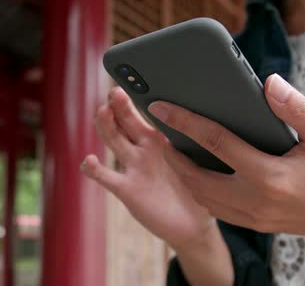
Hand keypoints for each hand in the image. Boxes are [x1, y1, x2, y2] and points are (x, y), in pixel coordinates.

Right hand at [80, 87, 215, 249]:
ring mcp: (133, 167)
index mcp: (161, 137)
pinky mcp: (127, 189)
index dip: (139, 96)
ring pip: (115, 140)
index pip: (146, 111)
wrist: (193, 224)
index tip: (136, 80)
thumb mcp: (201, 159)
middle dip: (120, 105)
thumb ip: (201, 138)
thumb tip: (215, 109)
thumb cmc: (199, 188)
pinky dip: (95, 169)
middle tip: (117, 91)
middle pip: (126, 121)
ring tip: (103, 112)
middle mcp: (143, 148)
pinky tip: (89, 161)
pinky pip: (108, 177)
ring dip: (107, 126)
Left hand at [148, 74, 304, 238]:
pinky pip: (218, 209)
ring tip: (179, 152)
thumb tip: (268, 84)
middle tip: (163, 134)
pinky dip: (203, 191)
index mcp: (270, 176)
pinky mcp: (258, 224)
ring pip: (204, 199)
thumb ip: (296, 108)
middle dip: (174, 157)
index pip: (215, 143)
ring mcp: (255, 217)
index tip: (161, 108)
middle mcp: (257, 201)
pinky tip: (204, 174)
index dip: (184, 122)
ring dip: (186, 176)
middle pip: (197, 179)